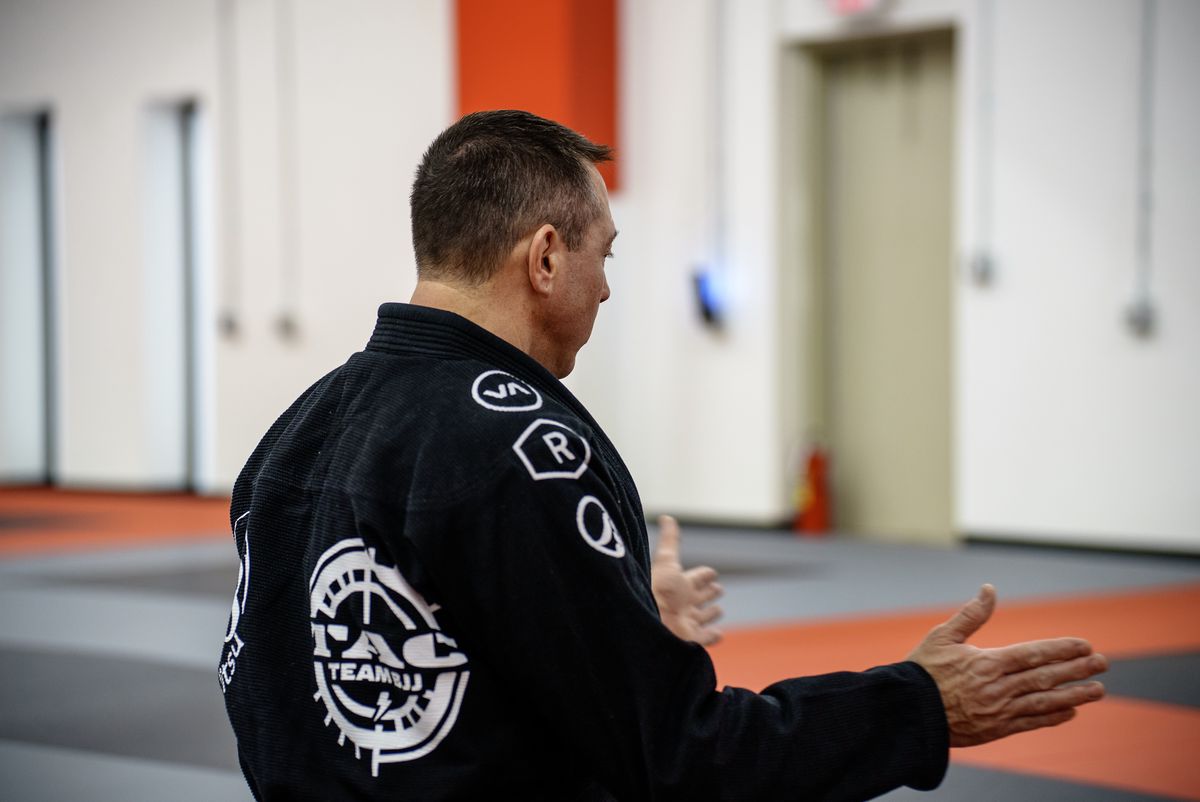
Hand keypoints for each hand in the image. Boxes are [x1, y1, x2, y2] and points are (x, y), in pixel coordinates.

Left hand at [651, 516, 723, 646]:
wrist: (652, 621)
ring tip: (718, 609)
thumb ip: (670, 541)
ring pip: (703, 617)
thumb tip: (667, 517)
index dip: (704, 575)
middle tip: (717, 588)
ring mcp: (689, 622)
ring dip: (711, 613)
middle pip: (699, 597)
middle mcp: (684, 604)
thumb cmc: (659, 589)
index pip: (696, 578)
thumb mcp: (667, 560)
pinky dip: (713, 635)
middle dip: (709, 592)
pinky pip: (707, 638)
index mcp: (680, 586)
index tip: (712, 572)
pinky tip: (718, 632)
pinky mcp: (693, 639)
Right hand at [908, 584, 1107, 746]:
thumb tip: (989, 588)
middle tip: (1103, 663)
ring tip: (1098, 689)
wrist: (907, 711)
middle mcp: (998, 687)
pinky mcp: (996, 729)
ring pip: (1045, 702)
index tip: (1084, 645)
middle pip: (1045, 677)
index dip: (1061, 649)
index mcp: (986, 662)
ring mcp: (999, 710)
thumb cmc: (923, 670)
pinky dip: (1052, 717)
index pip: (1033, 654)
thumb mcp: (942, 636)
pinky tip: (1071, 711)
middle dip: (1077, 669)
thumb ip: (971, 615)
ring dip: (1074, 695)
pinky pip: (1031, 723)